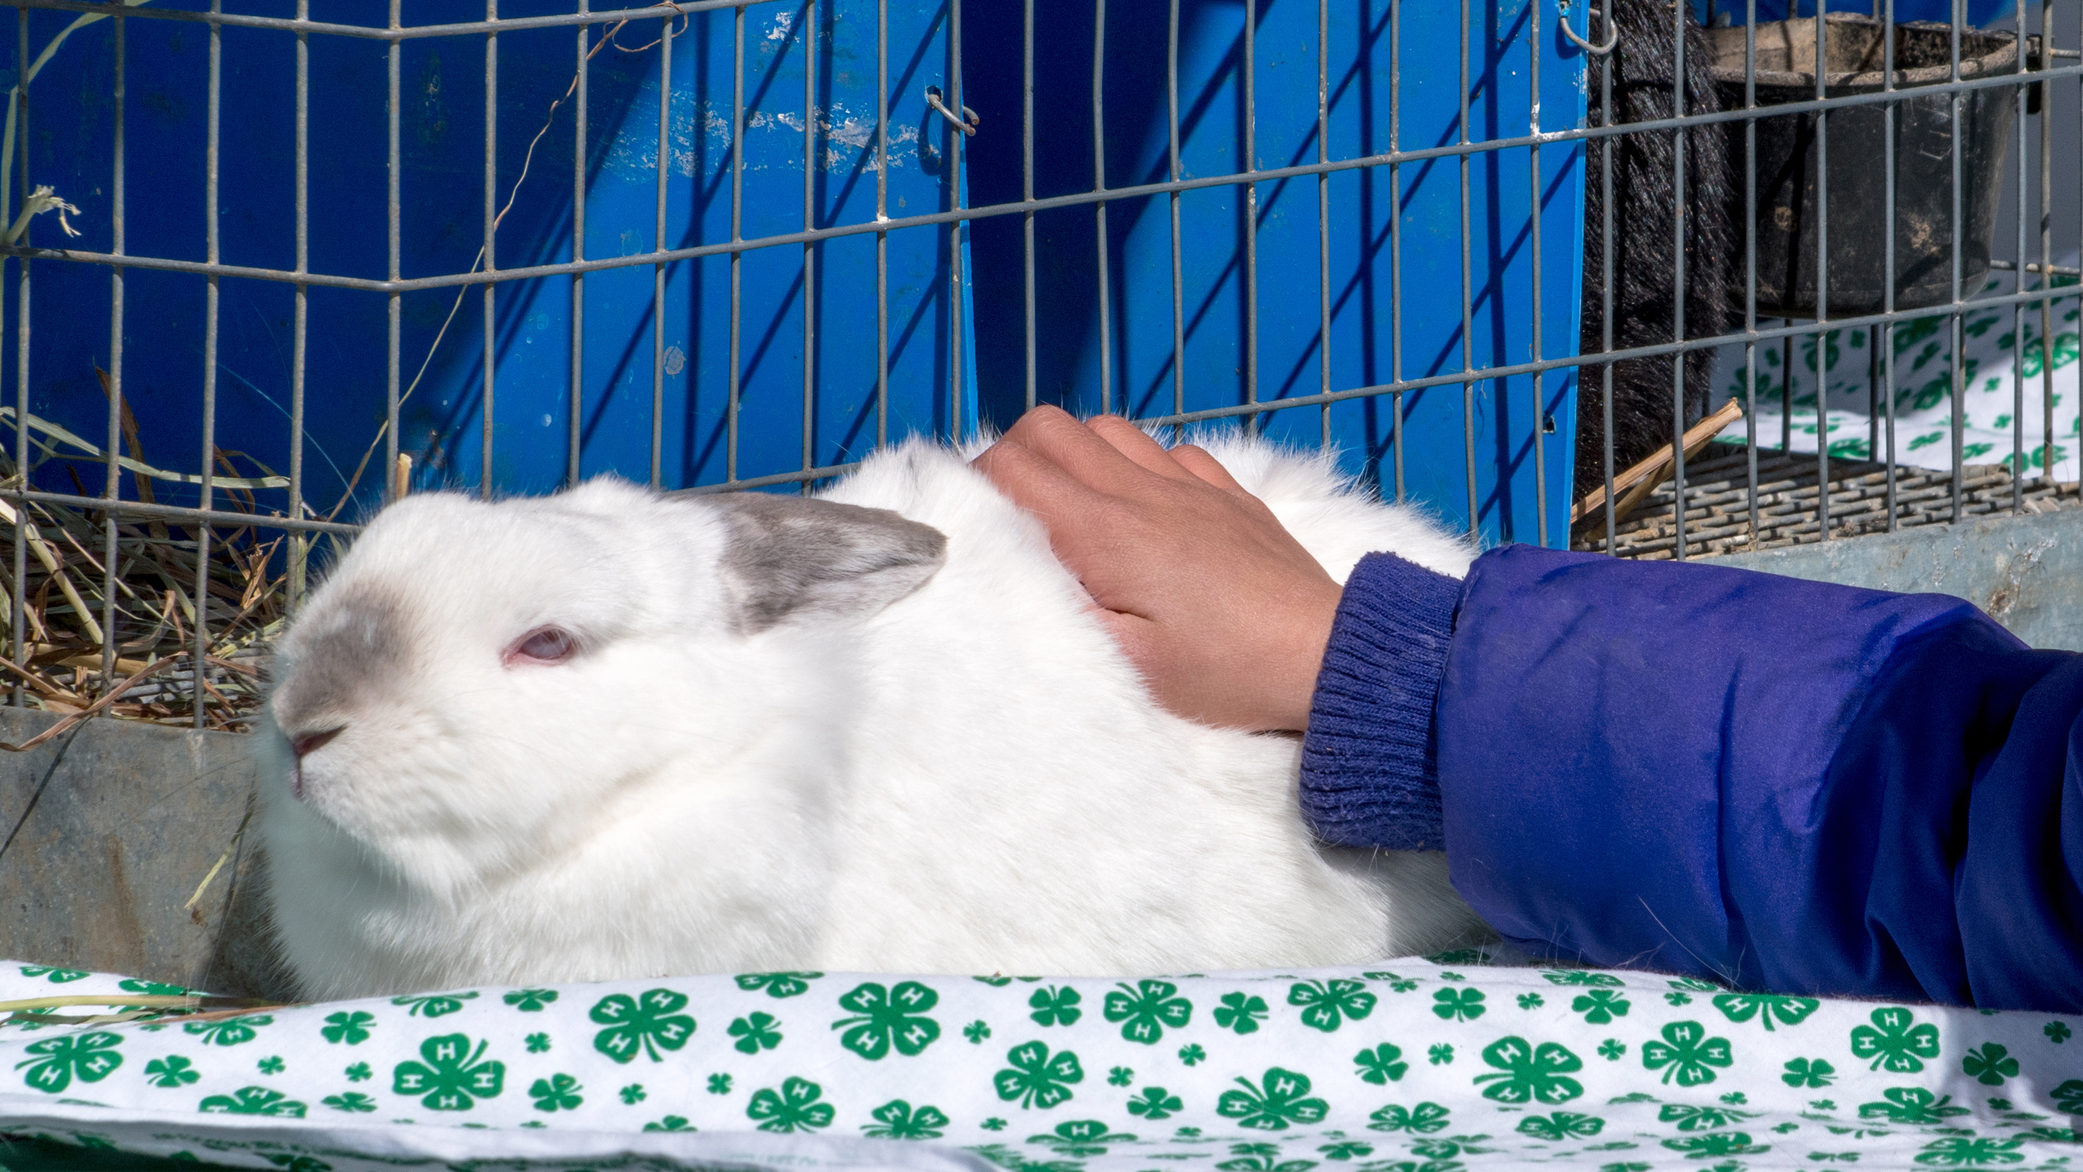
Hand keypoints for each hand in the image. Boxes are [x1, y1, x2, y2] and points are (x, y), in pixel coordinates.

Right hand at [972, 406, 1342, 732]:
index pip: (1011, 465)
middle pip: (1048, 427)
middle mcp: (1141, 491)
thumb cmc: (1223, 673)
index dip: (975, 483)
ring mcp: (1189, 484)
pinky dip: (1138, 464)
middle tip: (1014, 510)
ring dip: (1074, 454)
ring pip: (1106, 426)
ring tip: (1073, 505)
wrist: (1324, 655)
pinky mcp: (1227, 493)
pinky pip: (1168, 448)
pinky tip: (1146, 507)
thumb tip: (1008, 564)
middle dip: (1013, 456)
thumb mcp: (1127, 665)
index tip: (975, 520)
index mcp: (1104, 533)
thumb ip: (1059, 608)